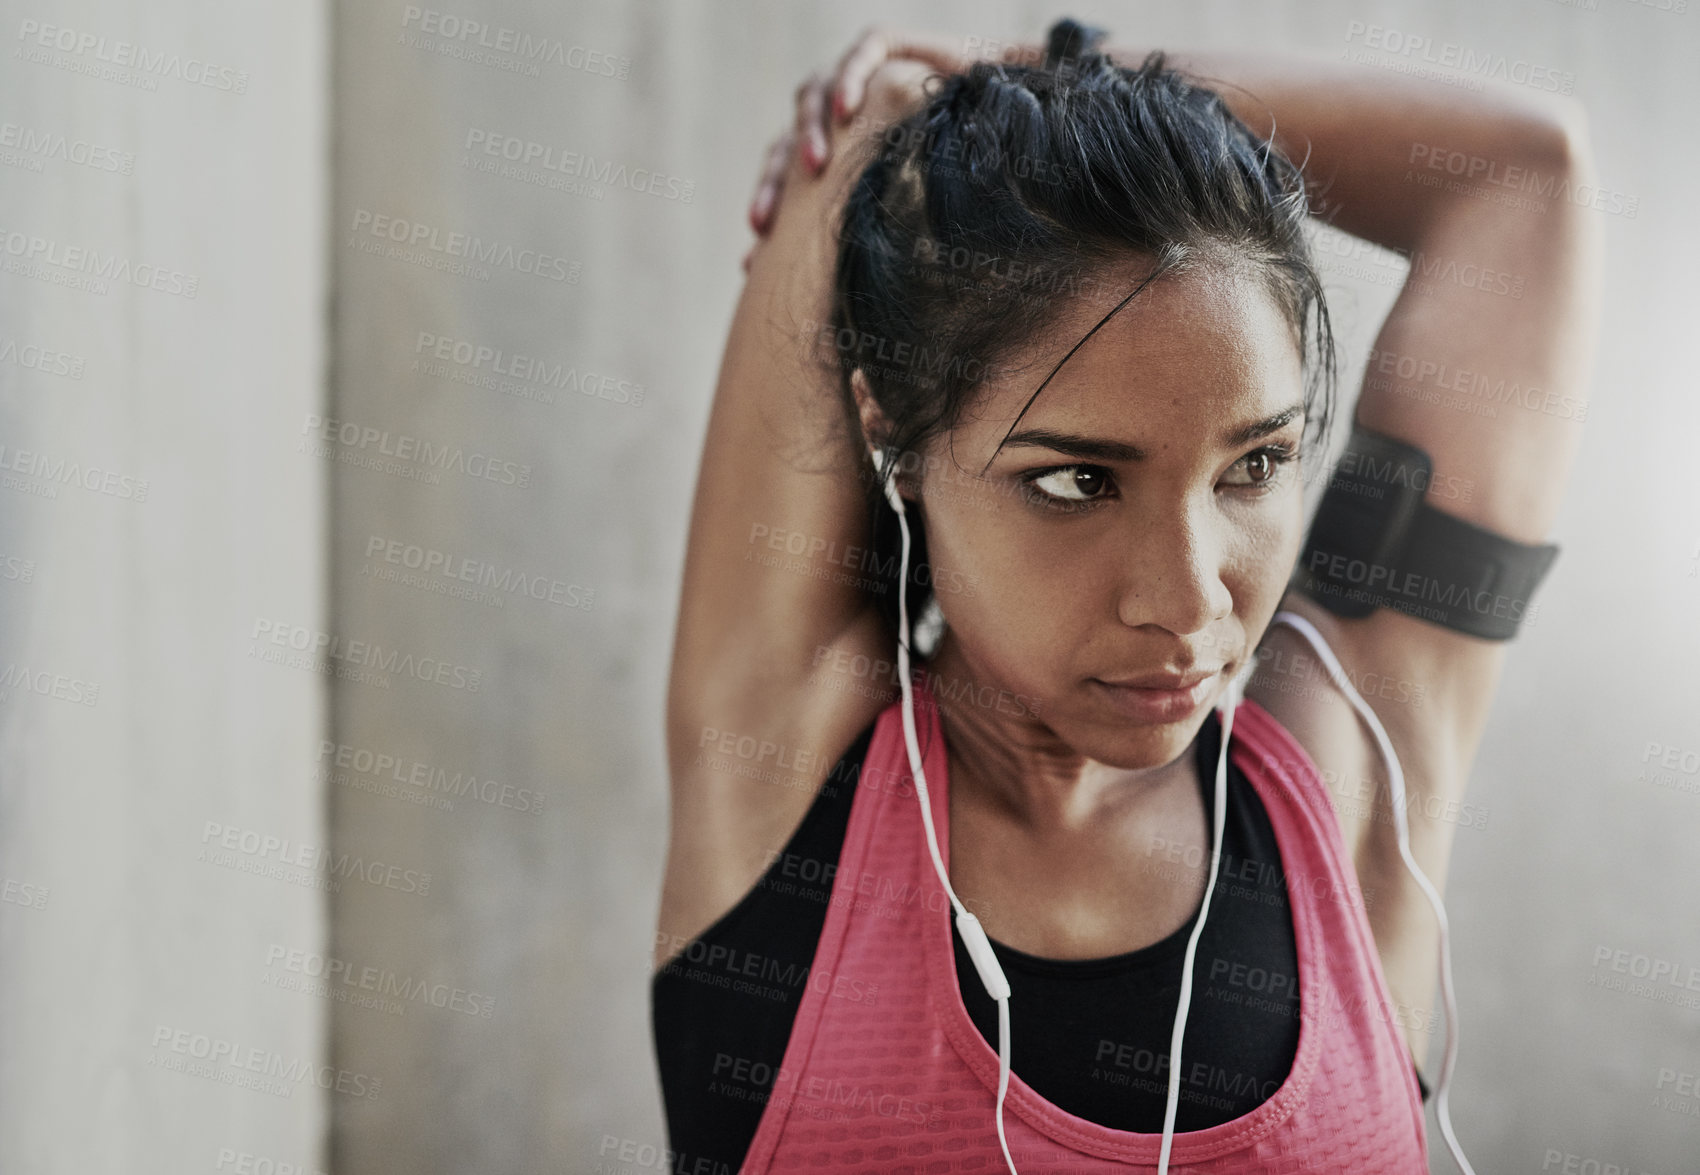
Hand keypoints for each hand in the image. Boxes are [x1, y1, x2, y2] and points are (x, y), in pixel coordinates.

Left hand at [742, 28, 1001, 271]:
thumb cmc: (958, 169)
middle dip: (773, 185)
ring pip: (811, 97)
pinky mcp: (884, 47)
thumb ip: (887, 247)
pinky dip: (851, 79)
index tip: (751, 260)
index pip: (783, 187)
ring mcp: (853, 80)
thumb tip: (876, 335)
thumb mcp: (914, 215)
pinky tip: (848, 107)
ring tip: (815, 163)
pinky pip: (861, 55)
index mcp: (826, 159)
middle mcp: (831, 118)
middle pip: (783, 147)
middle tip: (766, 223)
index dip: (769, 219)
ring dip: (809, 131)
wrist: (1002, 107)